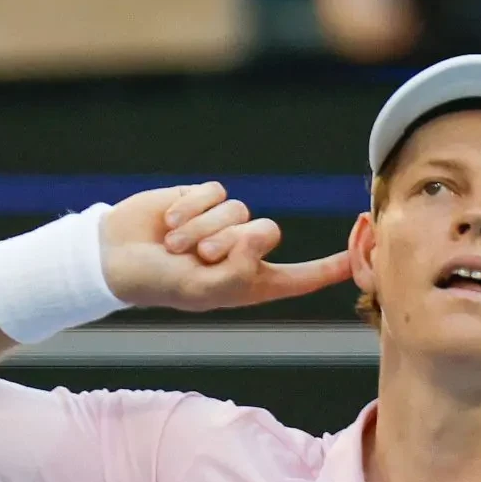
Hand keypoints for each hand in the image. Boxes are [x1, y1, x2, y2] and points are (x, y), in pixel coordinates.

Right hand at [100, 182, 351, 311]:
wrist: (115, 257)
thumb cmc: (159, 283)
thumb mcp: (201, 289)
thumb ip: (237, 269)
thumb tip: (258, 236)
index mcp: (252, 285)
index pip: (303, 276)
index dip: (334, 266)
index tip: (365, 251)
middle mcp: (245, 253)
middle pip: (267, 232)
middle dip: (229, 242)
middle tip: (197, 258)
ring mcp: (226, 224)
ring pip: (238, 210)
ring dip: (203, 227)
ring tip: (176, 245)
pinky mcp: (206, 198)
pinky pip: (215, 191)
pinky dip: (191, 207)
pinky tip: (169, 222)